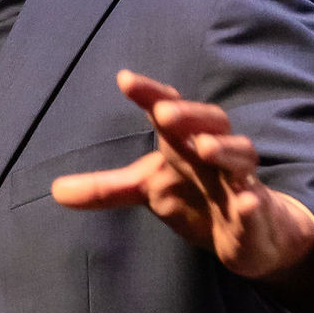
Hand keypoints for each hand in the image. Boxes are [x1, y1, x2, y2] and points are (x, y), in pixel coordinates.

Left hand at [49, 69, 313, 297]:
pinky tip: (245, 202)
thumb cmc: (199, 197)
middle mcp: (216, 151)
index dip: (151, 93)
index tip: (125, 79)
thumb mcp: (149, 191)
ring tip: (205, 148)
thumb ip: (106, 189)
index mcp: (186, 141)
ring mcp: (241, 180)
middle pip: (211, 121)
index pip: (170, 108)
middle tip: (165, 114)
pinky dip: (252, 203)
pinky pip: (258, 205)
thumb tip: (55, 191)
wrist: (253, 234)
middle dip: (190, 115)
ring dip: (224, 149)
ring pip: (240, 156)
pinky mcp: (258, 213)